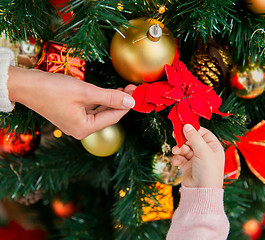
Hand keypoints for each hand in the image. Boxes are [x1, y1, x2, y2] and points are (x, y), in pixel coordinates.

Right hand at [8, 66, 135, 138]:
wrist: (25, 85)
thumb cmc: (53, 89)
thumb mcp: (86, 92)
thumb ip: (110, 97)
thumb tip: (131, 102)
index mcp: (84, 129)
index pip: (113, 117)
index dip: (126, 104)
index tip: (137, 92)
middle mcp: (80, 129)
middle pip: (107, 115)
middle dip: (120, 101)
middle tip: (132, 88)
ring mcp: (75, 122)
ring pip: (100, 111)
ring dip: (112, 99)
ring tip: (125, 87)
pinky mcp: (70, 114)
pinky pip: (91, 108)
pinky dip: (101, 100)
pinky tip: (109, 91)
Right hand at [171, 124, 224, 187]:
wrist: (201, 193)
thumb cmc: (208, 171)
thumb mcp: (203, 151)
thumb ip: (194, 137)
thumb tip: (186, 125)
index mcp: (213, 147)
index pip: (203, 132)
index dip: (193, 129)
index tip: (183, 125)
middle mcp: (205, 152)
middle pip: (191, 139)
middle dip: (183, 139)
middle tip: (174, 135)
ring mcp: (196, 159)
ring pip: (184, 148)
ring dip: (179, 149)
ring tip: (176, 151)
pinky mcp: (187, 166)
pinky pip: (180, 158)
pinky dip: (177, 158)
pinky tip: (177, 162)